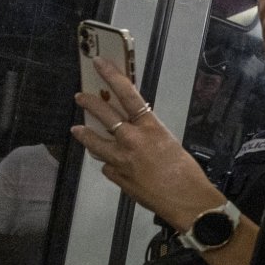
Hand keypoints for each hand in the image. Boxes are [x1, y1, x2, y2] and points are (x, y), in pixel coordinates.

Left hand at [72, 57, 223, 230]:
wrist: (186, 201)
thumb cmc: (187, 173)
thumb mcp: (170, 144)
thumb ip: (149, 137)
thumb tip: (133, 135)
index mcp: (151, 128)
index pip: (128, 95)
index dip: (113, 77)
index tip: (100, 64)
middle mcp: (132, 140)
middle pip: (105, 115)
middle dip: (90, 102)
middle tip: (80, 95)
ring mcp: (120, 159)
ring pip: (95, 141)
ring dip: (85, 133)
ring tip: (77, 127)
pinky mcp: (116, 176)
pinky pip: (108, 165)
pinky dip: (110, 163)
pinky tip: (116, 166)